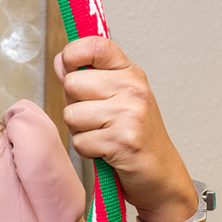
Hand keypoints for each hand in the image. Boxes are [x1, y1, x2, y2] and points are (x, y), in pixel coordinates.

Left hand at [54, 36, 196, 221]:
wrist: (161, 175)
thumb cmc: (133, 136)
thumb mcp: (115, 98)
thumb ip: (87, 78)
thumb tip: (60, 60)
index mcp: (130, 73)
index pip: (95, 45)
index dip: (72, 54)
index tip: (71, 68)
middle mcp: (132, 88)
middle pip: (72, 84)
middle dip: (75, 106)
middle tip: (97, 120)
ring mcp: (130, 113)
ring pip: (72, 115)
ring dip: (80, 131)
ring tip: (103, 135)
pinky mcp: (123, 140)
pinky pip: (80, 141)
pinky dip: (88, 151)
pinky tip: (107, 151)